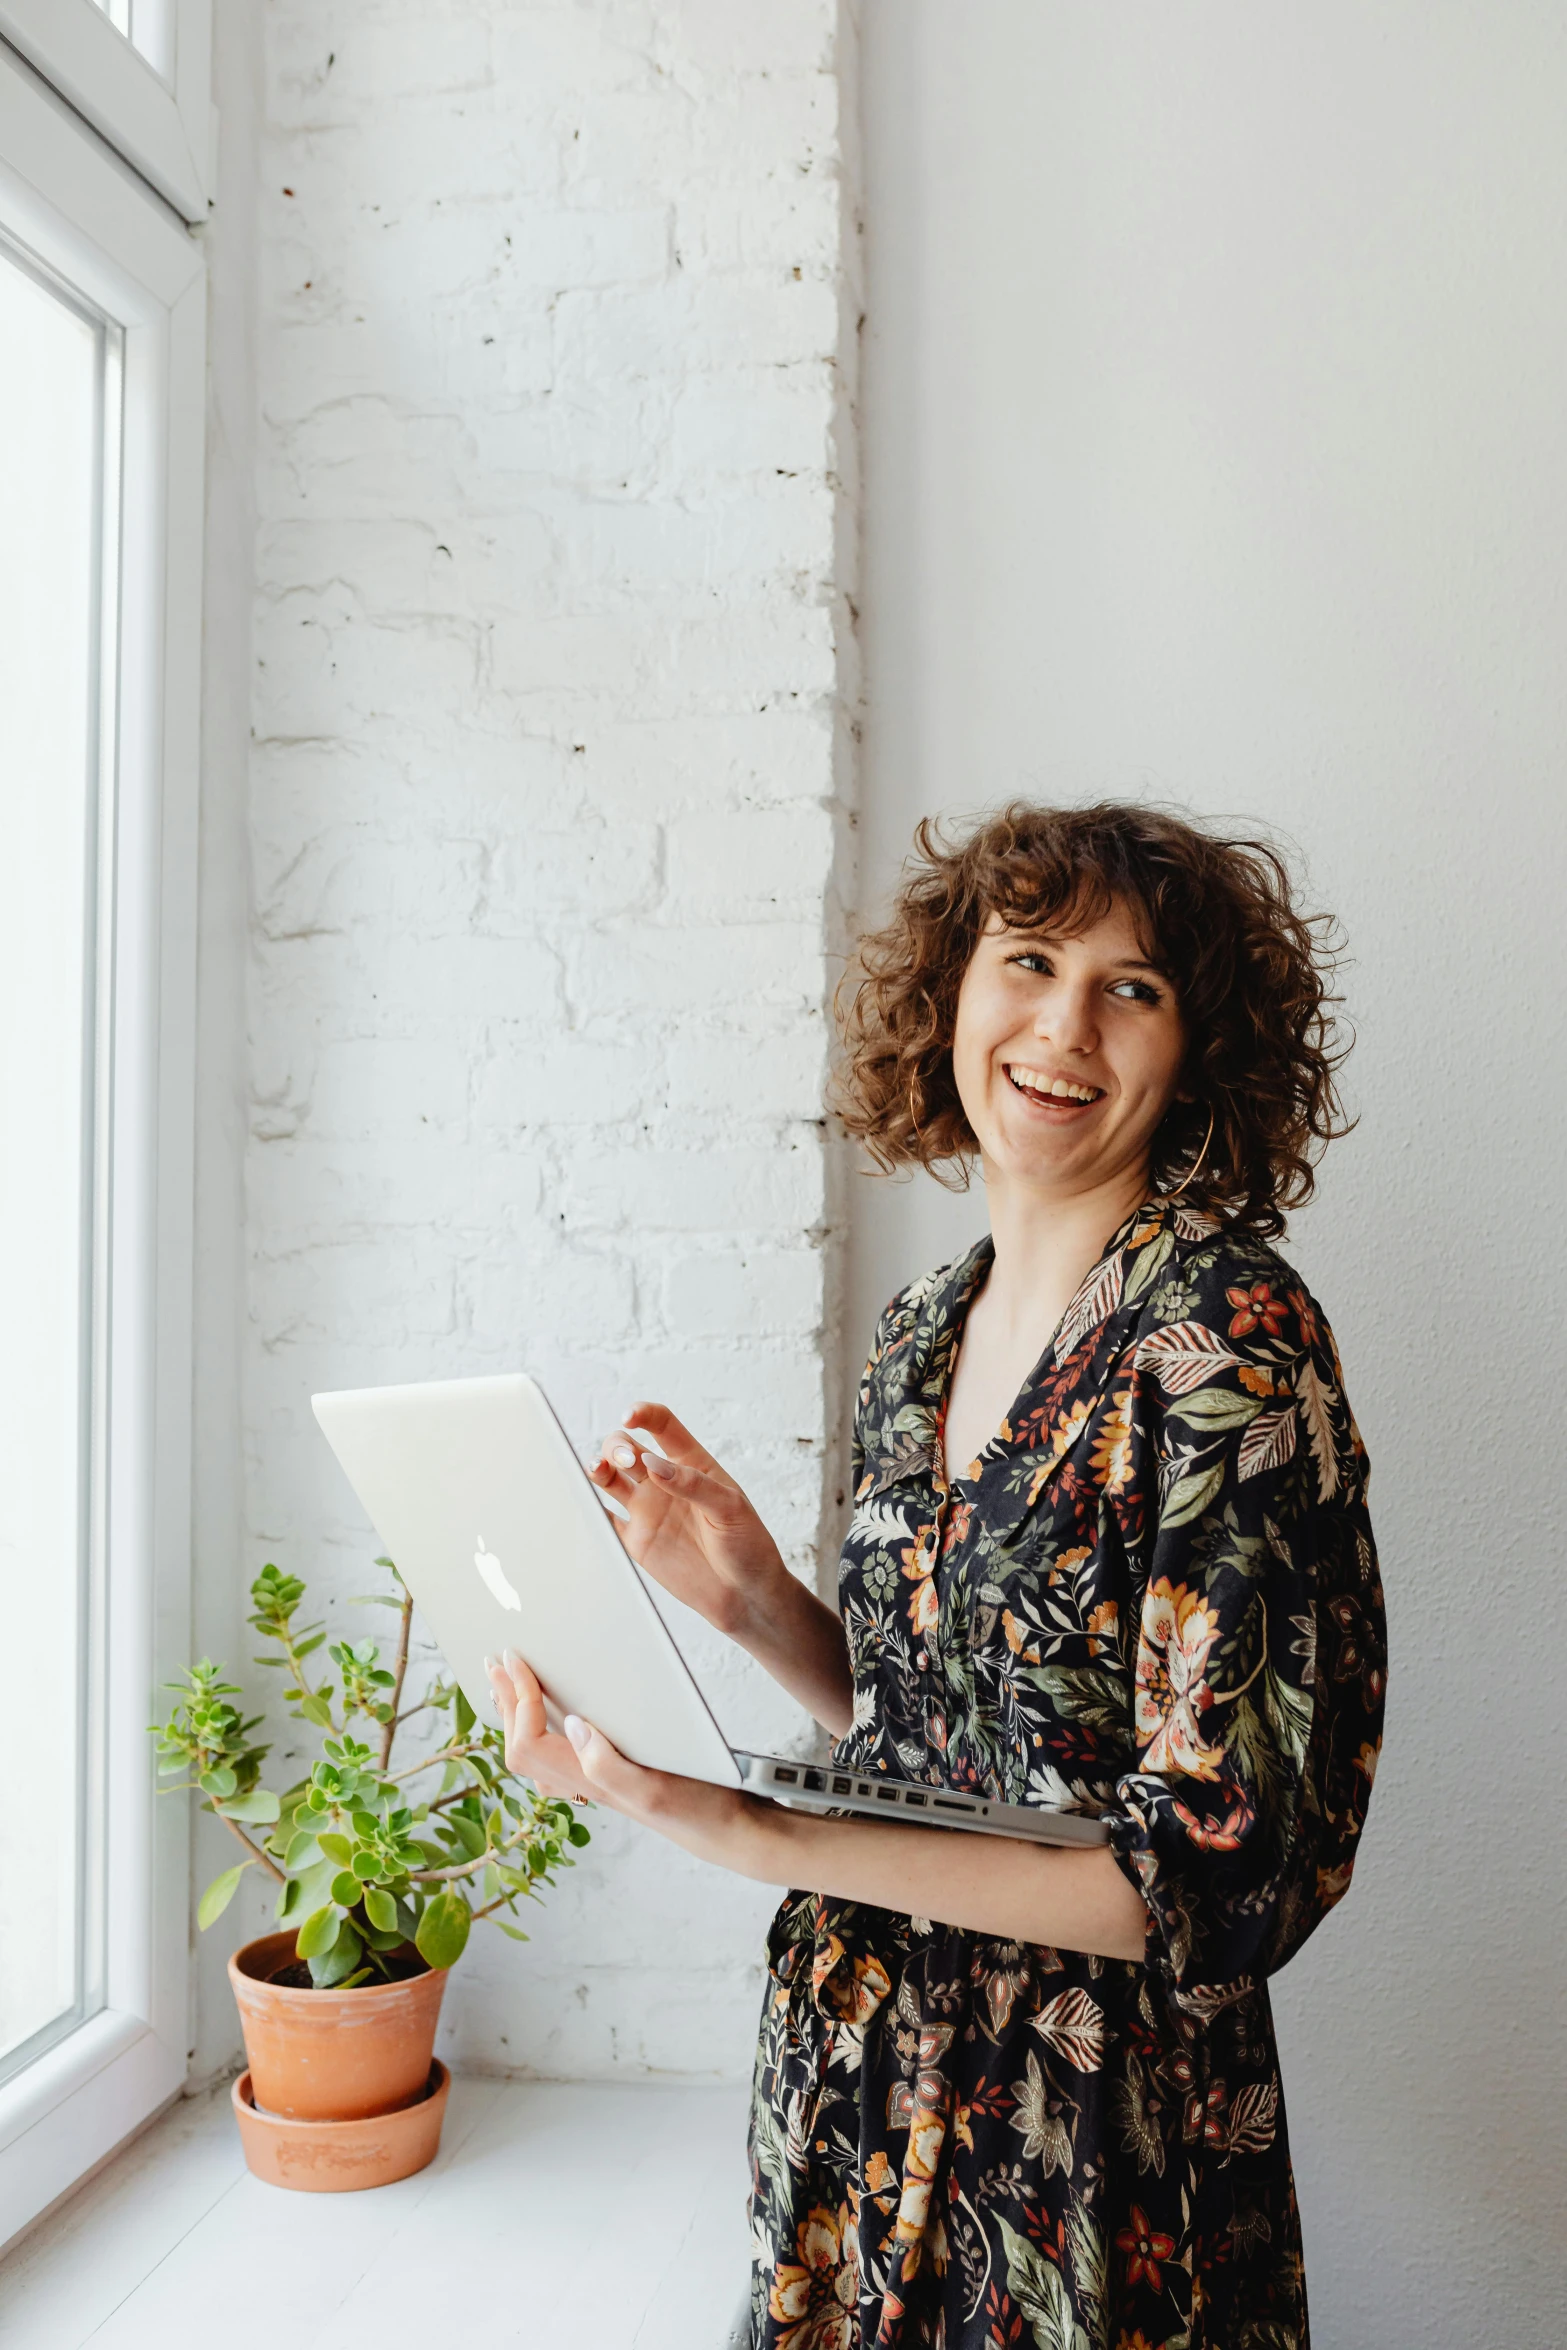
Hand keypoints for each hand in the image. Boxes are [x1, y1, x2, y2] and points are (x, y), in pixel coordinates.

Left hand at [484, 1648, 785, 1879]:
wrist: (730, 1830)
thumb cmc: (698, 1810)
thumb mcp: (655, 1789)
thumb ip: (609, 1766)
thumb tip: (571, 1726)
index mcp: (589, 1782)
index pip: (528, 1743)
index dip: (518, 1701)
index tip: (517, 1660)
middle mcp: (585, 1784)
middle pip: (521, 1748)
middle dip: (505, 1704)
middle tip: (494, 1663)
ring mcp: (597, 1782)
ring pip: (536, 1752)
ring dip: (516, 1715)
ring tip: (507, 1685)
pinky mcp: (615, 1775)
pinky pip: (559, 1753)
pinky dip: (541, 1727)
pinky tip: (550, 1715)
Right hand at [588, 1401, 788, 1642]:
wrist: (745, 1595)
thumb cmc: (748, 1546)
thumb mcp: (731, 1509)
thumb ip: (692, 1484)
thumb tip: (653, 1464)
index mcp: (693, 1465)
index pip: (663, 1427)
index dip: (644, 1414)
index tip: (630, 1416)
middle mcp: (665, 1482)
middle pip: (628, 1447)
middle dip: (618, 1446)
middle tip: (628, 1462)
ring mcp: (649, 1510)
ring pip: (610, 1477)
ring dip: (598, 1467)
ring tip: (598, 1471)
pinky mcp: (637, 1540)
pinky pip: (605, 1518)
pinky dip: (591, 1507)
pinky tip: (587, 1502)